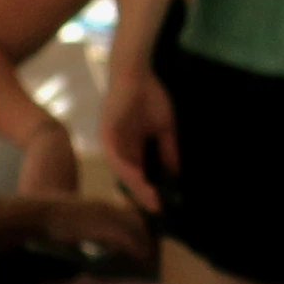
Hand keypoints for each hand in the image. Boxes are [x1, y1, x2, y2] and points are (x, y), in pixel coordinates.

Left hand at [99, 58, 179, 214]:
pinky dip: (127, 168)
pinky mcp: (107, 133)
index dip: (150, 190)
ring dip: (135, 186)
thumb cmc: (149, 97)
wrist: (136, 73)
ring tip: (150, 200)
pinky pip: (116, 155)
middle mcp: (118, 149)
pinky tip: (139, 179)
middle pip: (129, 178)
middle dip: (143, 195)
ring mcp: (111, 142)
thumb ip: (167, 151)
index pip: (139, 175)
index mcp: (130, 149)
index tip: (163, 205)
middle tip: (158, 210)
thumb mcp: (164, 129)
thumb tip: (175, 173)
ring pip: (122, 170)